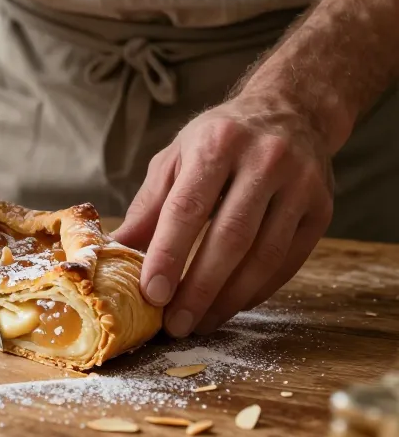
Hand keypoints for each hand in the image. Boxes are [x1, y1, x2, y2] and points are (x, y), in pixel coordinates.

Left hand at [112, 95, 334, 336]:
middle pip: (230, 238)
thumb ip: (148, 207)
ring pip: (264, 256)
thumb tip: (113, 253)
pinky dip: (258, 290)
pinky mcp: (322, 209)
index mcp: (217, 144)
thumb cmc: (219, 140)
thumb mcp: (175, 159)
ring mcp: (300, 184)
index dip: (168, 255)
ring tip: (201, 322)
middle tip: (176, 324)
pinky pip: (289, 261)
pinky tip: (232, 305)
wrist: (289, 111)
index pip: (188, 208)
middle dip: (199, 289)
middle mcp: (265, 160)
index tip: (152, 294)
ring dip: (229, 298)